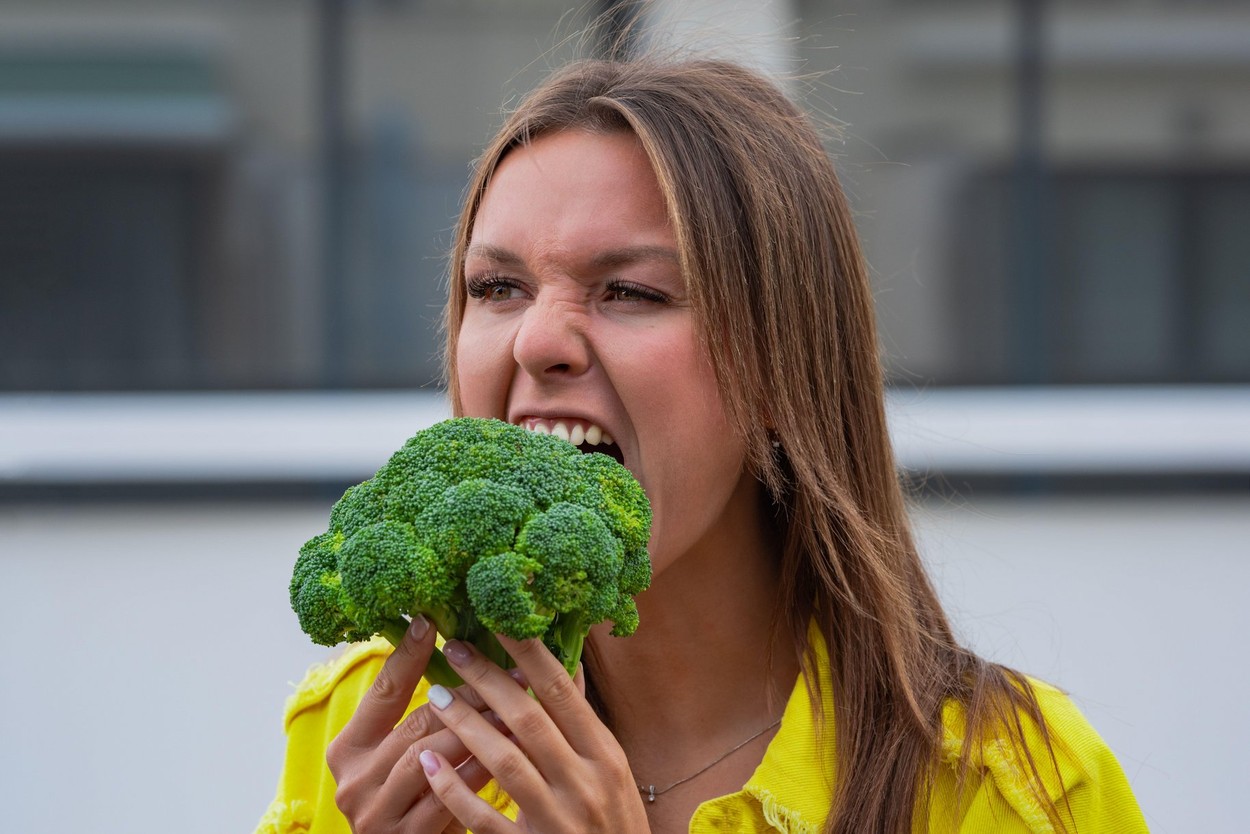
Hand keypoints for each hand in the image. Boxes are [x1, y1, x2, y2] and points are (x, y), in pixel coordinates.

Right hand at [326, 616, 504, 833]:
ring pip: (429, 754)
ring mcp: (375, 812)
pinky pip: (446, 796)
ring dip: (476, 729)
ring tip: (513, 707)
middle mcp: (353, 780)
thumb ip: (419, 718)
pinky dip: (477, 770)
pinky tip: (505, 752)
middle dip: (466, 695)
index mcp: (347, 749)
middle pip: (415, 722)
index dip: (407, 655)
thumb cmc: (411, 801)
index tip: (430, 621)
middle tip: (507, 672)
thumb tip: (454, 653)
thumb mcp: (400, 757)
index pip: (382, 692)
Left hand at [416, 635, 650, 832]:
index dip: (528, 653)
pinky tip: (429, 762)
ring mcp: (556, 819)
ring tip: (435, 696)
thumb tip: (566, 666)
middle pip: (528, 720)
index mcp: (605, 754)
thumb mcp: (613, 768)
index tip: (498, 621)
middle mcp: (584, 782)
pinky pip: (485, 816)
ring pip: (504, 763)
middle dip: (488, 680)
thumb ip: (584, 724)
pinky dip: (455, 788)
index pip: (562, 692)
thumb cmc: (614, 821)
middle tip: (455, 649)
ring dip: (466, 725)